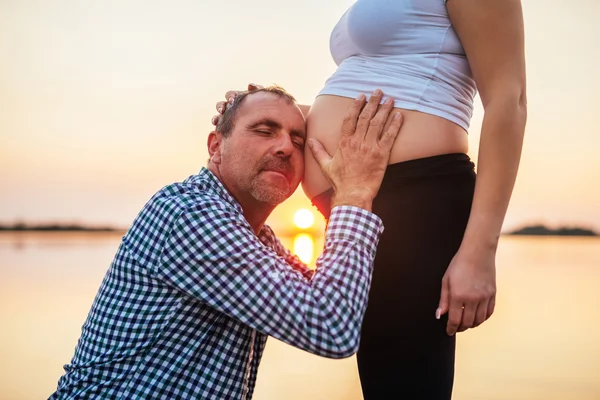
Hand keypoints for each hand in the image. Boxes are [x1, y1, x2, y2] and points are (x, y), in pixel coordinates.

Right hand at [211, 83, 262, 125]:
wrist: (266, 121)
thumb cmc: (263, 106)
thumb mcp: (262, 97)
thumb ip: (257, 90)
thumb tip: (250, 85)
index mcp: (237, 98)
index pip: (230, 95)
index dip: (230, 97)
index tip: (232, 101)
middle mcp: (230, 106)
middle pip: (222, 104)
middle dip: (221, 106)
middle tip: (223, 110)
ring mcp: (227, 116)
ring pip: (219, 114)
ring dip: (217, 116)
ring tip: (216, 120)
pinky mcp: (226, 125)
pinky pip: (219, 124)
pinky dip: (216, 123)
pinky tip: (216, 125)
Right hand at [308, 89, 402, 211]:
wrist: (353, 193)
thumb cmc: (340, 181)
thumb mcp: (326, 165)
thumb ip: (318, 151)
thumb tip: (310, 141)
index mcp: (345, 142)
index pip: (350, 119)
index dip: (356, 106)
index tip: (361, 96)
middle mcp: (357, 142)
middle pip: (365, 117)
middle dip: (372, 102)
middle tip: (378, 91)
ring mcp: (370, 147)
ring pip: (378, 123)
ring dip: (384, 109)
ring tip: (390, 99)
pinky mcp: (381, 155)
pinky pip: (389, 136)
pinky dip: (395, 125)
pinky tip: (399, 116)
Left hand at [436, 248, 496, 335]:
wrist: (477, 252)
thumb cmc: (459, 265)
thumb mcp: (446, 281)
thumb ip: (443, 300)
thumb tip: (439, 315)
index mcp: (458, 295)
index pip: (454, 319)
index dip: (451, 328)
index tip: (449, 331)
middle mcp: (472, 298)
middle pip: (468, 322)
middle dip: (461, 328)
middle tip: (456, 328)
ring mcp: (485, 297)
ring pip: (479, 320)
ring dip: (472, 325)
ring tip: (466, 323)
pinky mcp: (493, 294)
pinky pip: (489, 312)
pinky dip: (483, 318)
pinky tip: (477, 317)